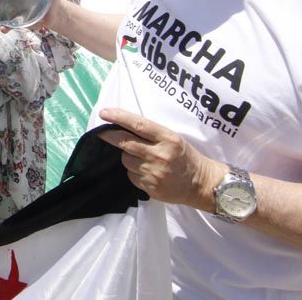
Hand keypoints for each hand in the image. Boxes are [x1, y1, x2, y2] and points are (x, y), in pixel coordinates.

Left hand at [97, 108, 225, 210]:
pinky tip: (146, 171)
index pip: (138, 125)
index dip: (119, 117)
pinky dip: (133, 171)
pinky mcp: (151, 187)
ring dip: (127, 156)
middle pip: (126, 143)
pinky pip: (131, 176)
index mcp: (167, 138)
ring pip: (126, 160)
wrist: (200, 183)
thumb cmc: (184, 156)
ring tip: (140, 157)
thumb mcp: (173, 138)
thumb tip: (122, 127)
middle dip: (109, 136)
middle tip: (101, 132)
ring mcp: (154, 173)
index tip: (104, 113)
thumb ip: (151, 133)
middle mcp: (160, 155)